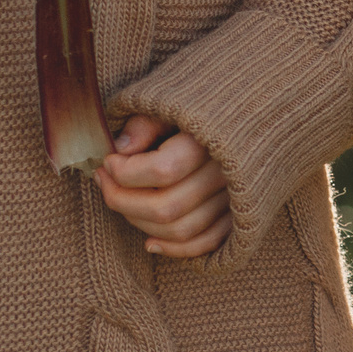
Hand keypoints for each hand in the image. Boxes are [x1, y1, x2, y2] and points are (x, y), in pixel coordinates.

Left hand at [94, 116, 233, 258]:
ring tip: (122, 201)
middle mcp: (226, 174)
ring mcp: (234, 199)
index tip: (108, 161)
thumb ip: (146, 123)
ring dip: (141, 223)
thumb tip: (120, 149)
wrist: (248, 111)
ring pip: (180, 230)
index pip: (162, 171)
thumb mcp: (171, 102)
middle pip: (167, 207)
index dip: (125, 172)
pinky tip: (149, 241)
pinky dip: (175, 249)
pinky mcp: (237, 214)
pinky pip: (206, 243)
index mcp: (211, 141)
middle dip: (122, 200)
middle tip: (104, 181)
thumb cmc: (203, 105)